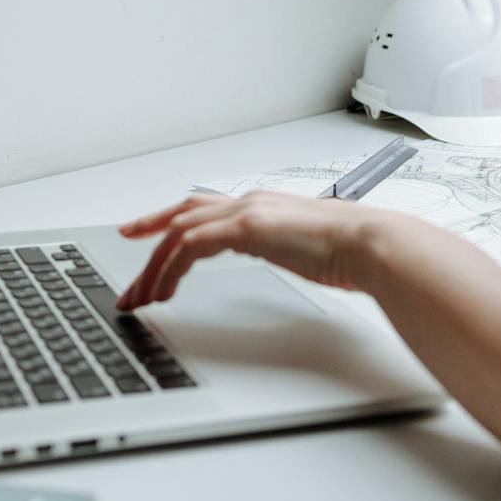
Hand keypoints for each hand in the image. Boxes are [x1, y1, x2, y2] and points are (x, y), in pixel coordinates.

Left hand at [115, 190, 388, 309]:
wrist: (373, 245)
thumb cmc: (351, 252)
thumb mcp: (305, 249)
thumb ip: (283, 247)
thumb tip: (279, 256)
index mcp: (262, 206)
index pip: (202, 207)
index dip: (167, 219)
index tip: (142, 232)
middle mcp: (249, 202)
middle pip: (181, 215)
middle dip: (147, 238)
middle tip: (127, 270)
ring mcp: (247, 212)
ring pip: (178, 232)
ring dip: (154, 267)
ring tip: (141, 299)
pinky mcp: (248, 228)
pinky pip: (191, 246)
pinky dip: (171, 269)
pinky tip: (164, 292)